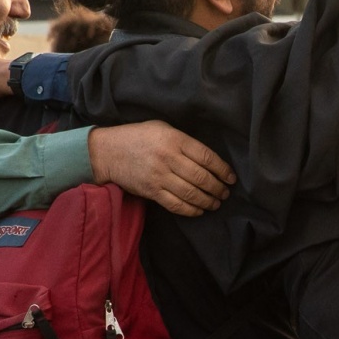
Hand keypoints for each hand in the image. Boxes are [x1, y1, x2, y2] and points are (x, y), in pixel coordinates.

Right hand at [86, 121, 234, 216]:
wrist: (108, 151)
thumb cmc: (139, 136)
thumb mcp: (163, 128)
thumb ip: (184, 141)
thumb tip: (207, 159)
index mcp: (175, 139)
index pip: (207, 157)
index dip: (223, 170)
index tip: (231, 177)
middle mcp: (169, 158)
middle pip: (201, 177)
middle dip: (218, 188)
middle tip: (225, 193)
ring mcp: (159, 176)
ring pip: (191, 193)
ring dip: (208, 201)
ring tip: (216, 203)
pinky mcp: (151, 191)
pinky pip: (175, 204)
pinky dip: (190, 210)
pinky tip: (199, 210)